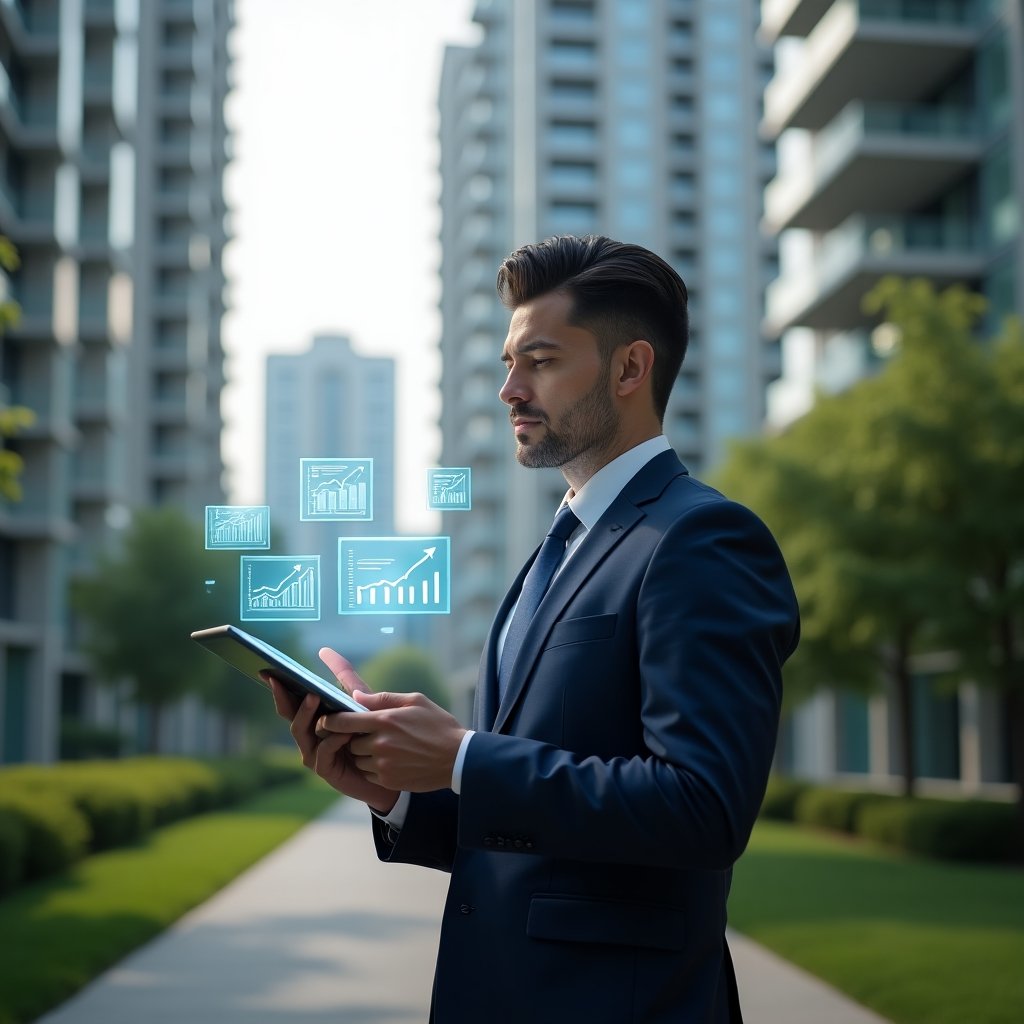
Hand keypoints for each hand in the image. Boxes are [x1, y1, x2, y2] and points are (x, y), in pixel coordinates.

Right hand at [268, 647, 397, 813]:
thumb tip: (325, 650)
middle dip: (282, 697)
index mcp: (313, 719)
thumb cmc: (371, 733)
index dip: (277, 687)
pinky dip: (333, 739)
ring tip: (314, 697)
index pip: (290, 701)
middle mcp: (308, 736)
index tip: (267, 671)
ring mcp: (314, 754)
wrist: (389, 768)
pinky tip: (346, 730)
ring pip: (302, 732)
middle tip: (280, 680)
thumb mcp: (359, 701)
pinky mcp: (326, 770)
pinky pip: (324, 751)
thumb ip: (345, 679)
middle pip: (289, 714)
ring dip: (306, 714)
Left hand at [316, 690, 466, 792]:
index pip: (343, 721)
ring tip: (384, 746)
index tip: (327, 720)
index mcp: (385, 721)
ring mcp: (383, 765)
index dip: (330, 721)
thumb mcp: (415, 701)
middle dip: (354, 737)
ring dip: (364, 753)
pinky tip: (392, 760)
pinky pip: (368, 774)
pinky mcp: (388, 780)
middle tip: (370, 733)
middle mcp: (380, 744)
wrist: (458, 758)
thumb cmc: (438, 725)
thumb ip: (383, 699)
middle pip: (349, 742)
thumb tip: (356, 697)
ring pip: (358, 759)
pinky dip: (373, 768)